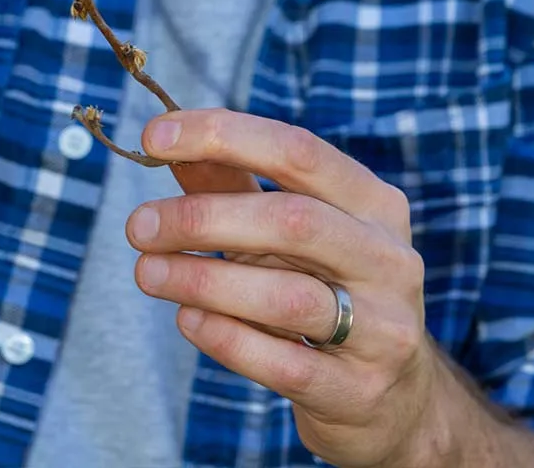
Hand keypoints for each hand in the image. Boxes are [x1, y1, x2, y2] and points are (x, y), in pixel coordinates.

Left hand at [125, 109, 443, 467]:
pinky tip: (186, 320)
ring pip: (287, 296)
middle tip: (138, 225)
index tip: (154, 137)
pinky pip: (284, 363)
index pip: (296, 149)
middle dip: (203, 217)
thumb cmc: (326, 288)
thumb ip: (230, 184)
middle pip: (291, 220)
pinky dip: (226, 337)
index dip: (222, 135)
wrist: (394, 398)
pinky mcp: (358, 391)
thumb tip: (164, 140)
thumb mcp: (288, 230)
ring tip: (146, 272)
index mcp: (372, 201)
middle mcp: (388, 258)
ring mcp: (381, 328)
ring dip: (203, 279)